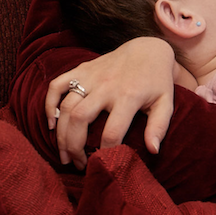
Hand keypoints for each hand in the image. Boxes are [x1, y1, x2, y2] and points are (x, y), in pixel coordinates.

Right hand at [44, 36, 176, 169]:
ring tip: (64, 155)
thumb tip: (153, 150)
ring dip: (61, 134)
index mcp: (128, 96)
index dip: (106, 152)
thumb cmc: (157, 81)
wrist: (147, 49)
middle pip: (80, 119)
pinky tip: (51, 124)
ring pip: (66, 107)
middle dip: (74, 146)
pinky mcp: (81, 69)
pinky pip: (56, 86)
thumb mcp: (166, 103)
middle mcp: (106, 86)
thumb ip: (159, 126)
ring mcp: (91, 76)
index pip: (112, 131)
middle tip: (77, 164)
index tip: (105, 165)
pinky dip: (49, 105)